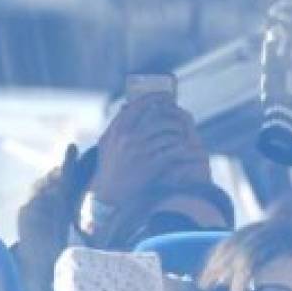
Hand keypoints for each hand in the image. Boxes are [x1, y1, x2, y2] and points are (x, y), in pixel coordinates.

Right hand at [89, 94, 207, 211]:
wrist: (111, 194)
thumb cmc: (109, 167)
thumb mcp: (106, 143)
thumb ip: (115, 124)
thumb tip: (126, 106)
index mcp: (117, 129)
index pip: (137, 105)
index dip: (154, 98)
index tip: (166, 96)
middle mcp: (128, 137)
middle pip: (156, 117)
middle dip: (171, 116)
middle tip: (179, 117)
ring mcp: (140, 150)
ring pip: (167, 133)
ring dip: (178, 132)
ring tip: (183, 133)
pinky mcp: (151, 164)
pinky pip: (172, 150)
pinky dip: (181, 147)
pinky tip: (185, 147)